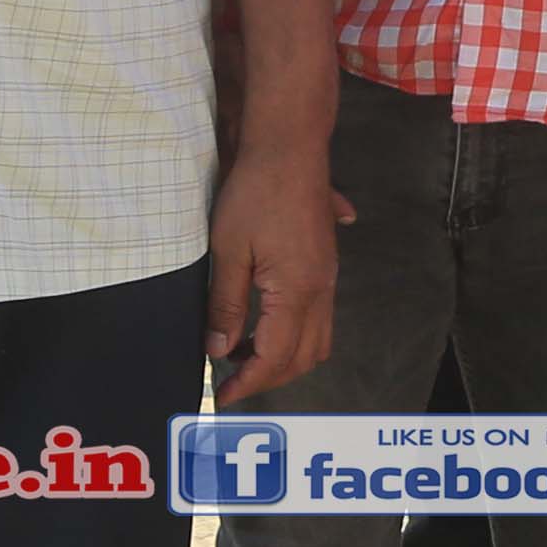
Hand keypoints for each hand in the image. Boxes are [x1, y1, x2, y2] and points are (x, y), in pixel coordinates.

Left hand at [202, 138, 342, 402]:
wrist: (290, 149)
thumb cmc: (255, 194)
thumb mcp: (228, 251)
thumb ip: (227, 306)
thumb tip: (220, 351)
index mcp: (296, 292)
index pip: (276, 358)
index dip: (249, 383)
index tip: (224, 397)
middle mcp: (321, 292)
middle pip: (304, 358)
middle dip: (269, 377)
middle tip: (232, 380)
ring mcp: (327, 279)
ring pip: (318, 341)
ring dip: (285, 358)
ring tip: (244, 354)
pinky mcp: (326, 266)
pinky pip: (319, 318)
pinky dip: (294, 336)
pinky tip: (263, 325)